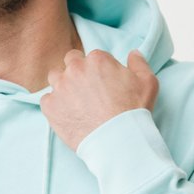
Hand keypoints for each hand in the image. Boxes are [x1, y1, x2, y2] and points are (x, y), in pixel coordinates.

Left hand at [40, 48, 159, 151]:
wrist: (117, 141)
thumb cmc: (133, 112)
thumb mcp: (147, 83)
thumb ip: (139, 63)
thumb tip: (133, 53)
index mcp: (97, 59)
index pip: (92, 57)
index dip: (97, 69)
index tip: (101, 83)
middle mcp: (75, 69)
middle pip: (70, 62)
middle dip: (77, 72)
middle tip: (86, 90)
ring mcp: (60, 87)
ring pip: (55, 78)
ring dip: (62, 85)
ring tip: (74, 101)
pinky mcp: (50, 106)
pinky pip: (47, 100)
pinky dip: (54, 106)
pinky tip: (67, 114)